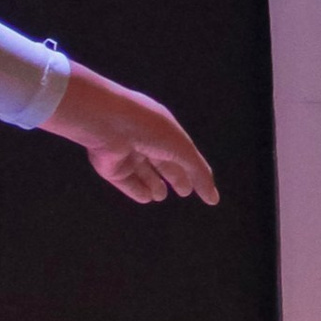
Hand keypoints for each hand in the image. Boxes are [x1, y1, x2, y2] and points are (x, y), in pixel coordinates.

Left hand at [47, 66, 217, 207]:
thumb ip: (198, 173)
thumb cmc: (148, 127)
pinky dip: (137, 190)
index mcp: (162, 127)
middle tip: (183, 191)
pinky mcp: (111, 167)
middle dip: (174, 176)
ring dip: (153, 184)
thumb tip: (213, 198)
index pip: (180, 150)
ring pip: (143, 173)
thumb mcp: (181, 148)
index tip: (199, 185)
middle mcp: (144, 139)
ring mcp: (126, 153)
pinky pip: (126, 182)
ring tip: (160, 195)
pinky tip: (147, 198)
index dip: (191, 167)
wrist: (107, 122)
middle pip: (163, 162)